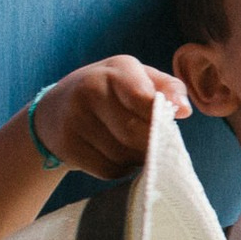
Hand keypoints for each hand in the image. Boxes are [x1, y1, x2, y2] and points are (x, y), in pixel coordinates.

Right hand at [39, 56, 188, 178]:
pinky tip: (116, 155)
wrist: (56, 107)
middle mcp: (90, 90)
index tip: (167, 125)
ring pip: (122, 155)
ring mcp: (74, 118)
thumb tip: (184, 110)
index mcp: (115, 70)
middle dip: (152, 143)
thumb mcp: (139, 77)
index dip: (160, 117)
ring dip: (137, 158)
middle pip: (135, 132)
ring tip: (132, 145)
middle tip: (156, 142)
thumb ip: (168, 88)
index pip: (144, 98)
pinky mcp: (66, 145)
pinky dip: (120, 169)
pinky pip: (107, 170)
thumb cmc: (111, 91)